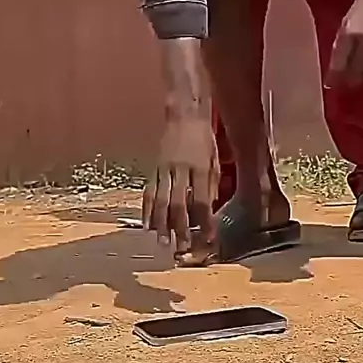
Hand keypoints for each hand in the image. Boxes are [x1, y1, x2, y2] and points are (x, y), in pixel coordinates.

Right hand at [142, 112, 219, 259]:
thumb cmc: (204, 139)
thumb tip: (208, 210)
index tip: (208, 239)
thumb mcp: (214, 160)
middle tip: (182, 247)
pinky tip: (147, 224)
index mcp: (199, 168)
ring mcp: (164, 169)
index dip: (205, 222)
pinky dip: (148, 210)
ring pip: (161, 201)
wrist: (183, 115)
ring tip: (162, 241)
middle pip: (179, 204)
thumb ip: (211, 185)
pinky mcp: (153, 168)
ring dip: (161, 224)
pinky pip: (149, 192)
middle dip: (180, 228)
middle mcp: (180, 170)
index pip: (202, 201)